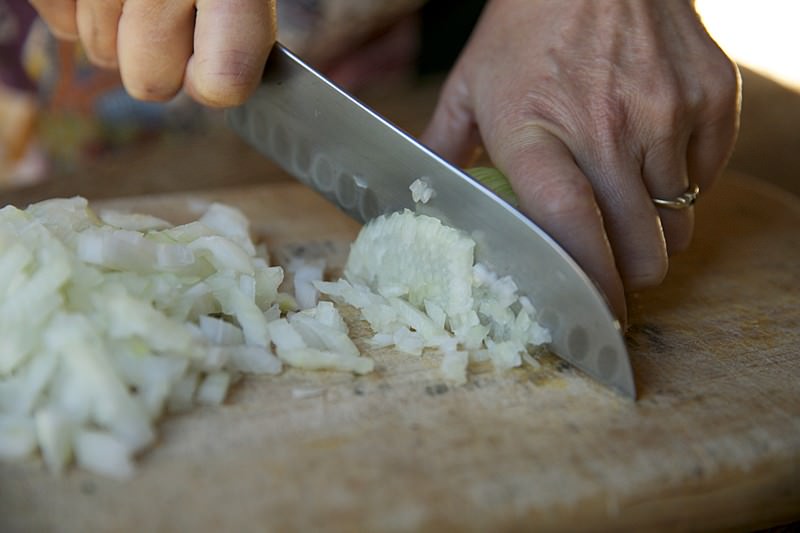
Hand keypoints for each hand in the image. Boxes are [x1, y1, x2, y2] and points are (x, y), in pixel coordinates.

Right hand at [28, 0, 275, 106]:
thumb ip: (239, 27)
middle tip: (173, 22)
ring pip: (101, 56)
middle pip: (151, 84)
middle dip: (162, 64)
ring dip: (120, 34)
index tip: (218, 64)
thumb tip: (227, 86)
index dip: (219, 84)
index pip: (224, 84)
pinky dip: (77, 12)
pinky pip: (60, 23)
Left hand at [421, 0, 740, 324]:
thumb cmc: (526, 26)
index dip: (587, 282)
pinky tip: (656, 165)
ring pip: (679, 221)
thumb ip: (445, 147)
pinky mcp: (710, 98)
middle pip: (642, 245)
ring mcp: (665, 113)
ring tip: (633, 214)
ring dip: (657, 234)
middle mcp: (607, 129)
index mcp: (536, 133)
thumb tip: (421, 196)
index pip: (569, 227)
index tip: (591, 311)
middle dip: (632, 274)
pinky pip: (707, 176)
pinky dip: (686, 187)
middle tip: (618, 267)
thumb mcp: (471, 83)